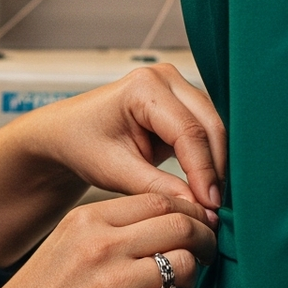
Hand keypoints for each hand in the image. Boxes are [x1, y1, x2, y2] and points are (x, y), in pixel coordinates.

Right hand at [0, 192, 215, 287]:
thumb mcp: (65, 243)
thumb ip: (111, 229)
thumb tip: (167, 222)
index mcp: (87, 220)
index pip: (158, 199)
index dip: (188, 210)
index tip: (198, 222)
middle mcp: (101, 246)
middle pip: (180, 224)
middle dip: (204, 237)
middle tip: (208, 250)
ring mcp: (113, 285)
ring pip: (186, 264)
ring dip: (194, 275)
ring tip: (182, 284)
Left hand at [12, 65, 225, 214]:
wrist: (69, 134)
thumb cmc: (83, 144)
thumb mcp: (116, 171)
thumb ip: (159, 188)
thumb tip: (200, 209)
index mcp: (144, 87)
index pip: (189, 131)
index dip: (204, 171)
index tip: (211, 205)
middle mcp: (165, 78)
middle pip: (209, 125)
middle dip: (217, 168)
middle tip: (218, 208)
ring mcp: (177, 87)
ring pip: (214, 128)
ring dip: (217, 164)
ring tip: (214, 201)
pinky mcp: (183, 103)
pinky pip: (207, 132)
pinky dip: (210, 159)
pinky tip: (209, 187)